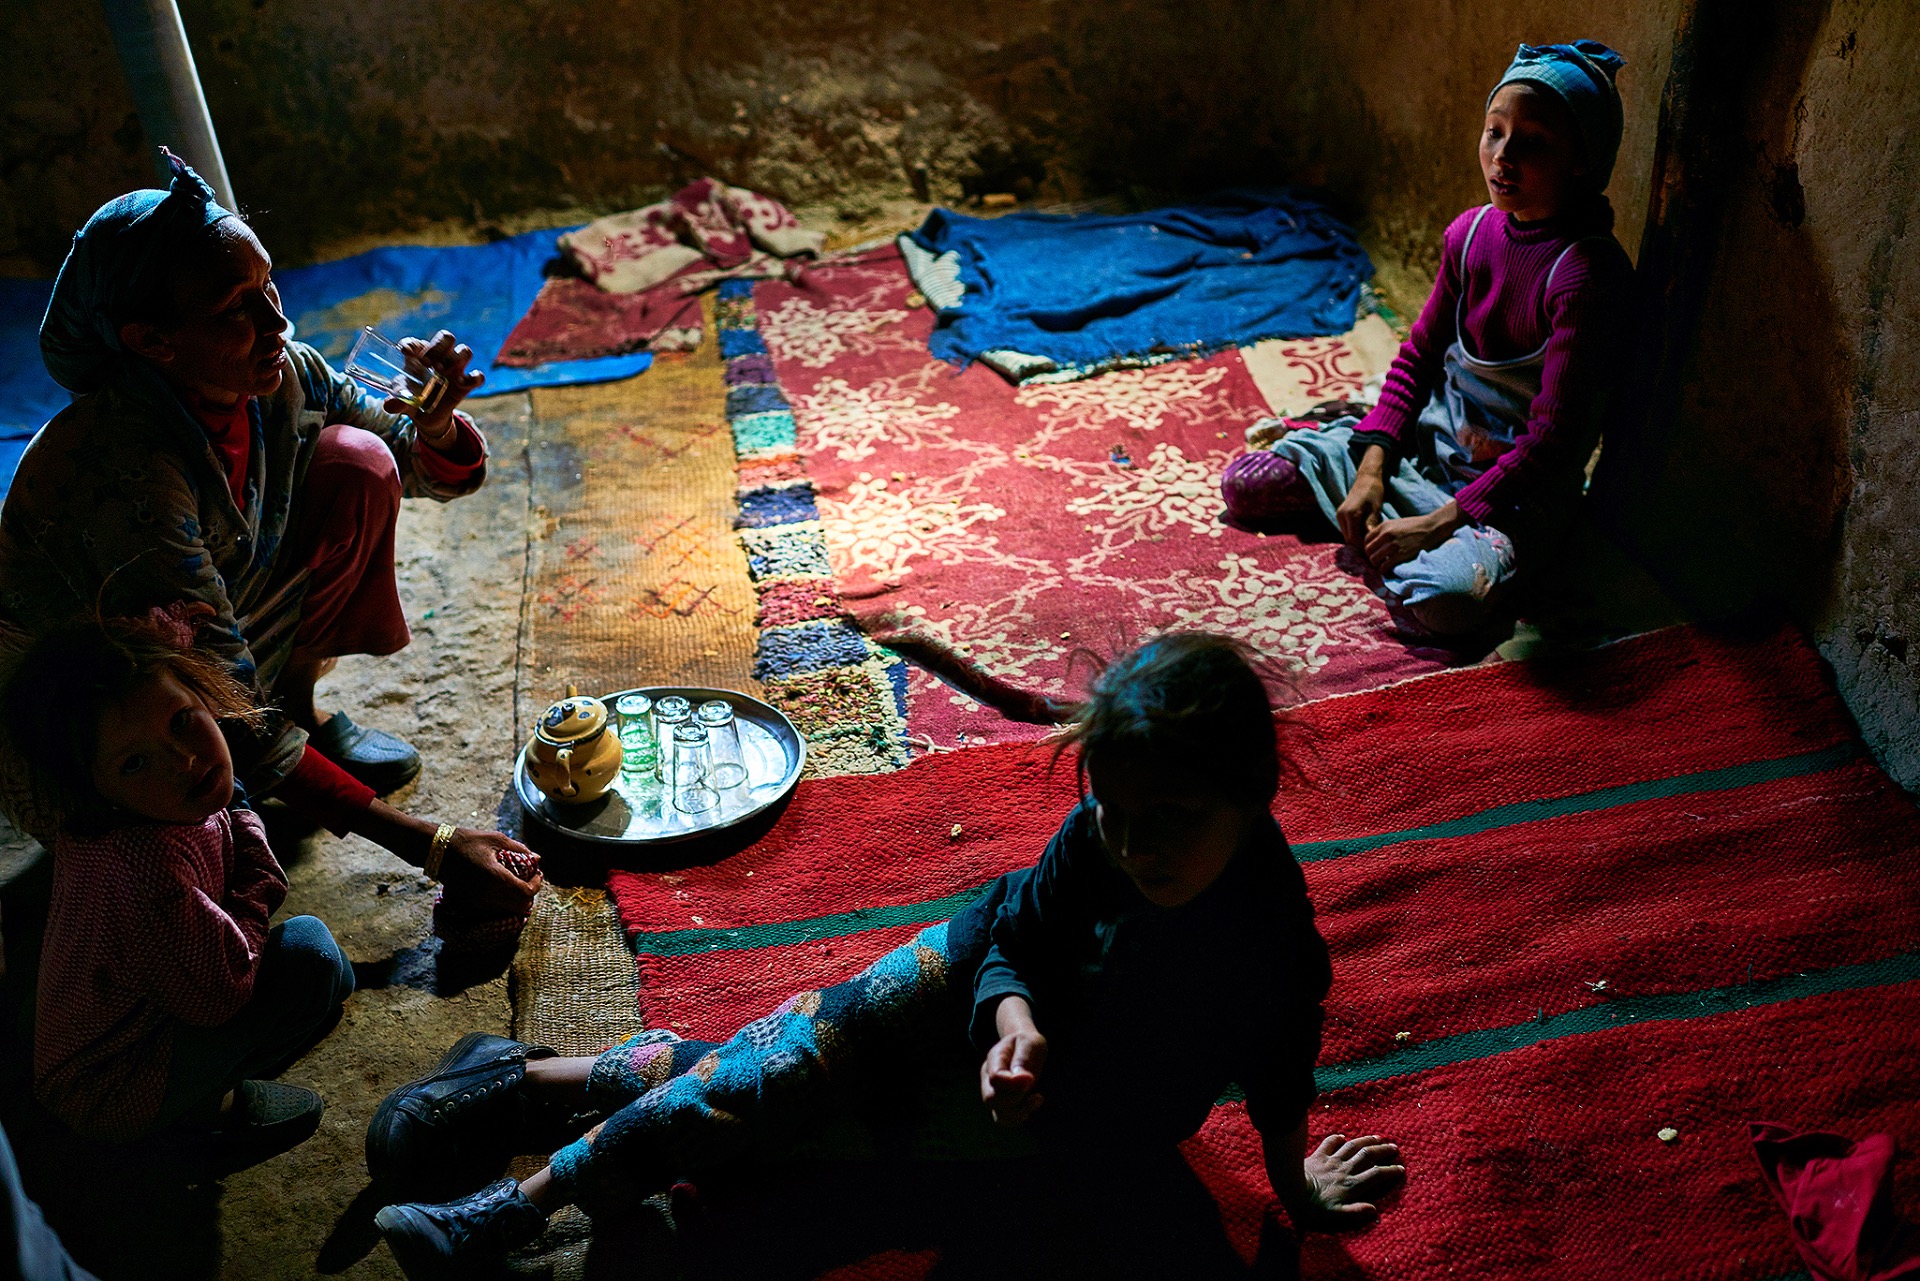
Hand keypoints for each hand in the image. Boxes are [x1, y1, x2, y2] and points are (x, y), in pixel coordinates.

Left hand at [386, 329, 484, 445]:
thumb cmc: (411, 399)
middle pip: (446, 337)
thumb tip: (389, 406)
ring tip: (443, 372)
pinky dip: (474, 377)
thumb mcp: (401, 401)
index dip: (411, 344)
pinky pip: (478, 376)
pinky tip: (461, 383)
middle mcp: (439, 358)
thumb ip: (396, 402)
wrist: (426, 416)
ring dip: (456, 358)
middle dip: (438, 346)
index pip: (415, 342)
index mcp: (418, 356)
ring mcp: (455, 369)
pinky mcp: (466, 385)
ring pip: (465, 351)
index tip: (406, 352)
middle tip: (427, 362)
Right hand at [437, 828, 542, 913]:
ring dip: (517, 900)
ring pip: (507, 910)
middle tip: (530, 880)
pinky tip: (503, 889)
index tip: (538, 874)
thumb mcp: (496, 839)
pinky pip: (493, 909)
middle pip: (519, 907)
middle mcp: (487, 894)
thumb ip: (519, 849)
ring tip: (518, 884)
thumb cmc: (467, 841)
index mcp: (495, 877)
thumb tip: (537, 857)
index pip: (526, 892)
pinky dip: (503, 902)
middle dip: (529, 895)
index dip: (537, 885)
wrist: (436, 851)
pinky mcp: (469, 904)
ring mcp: (477, 902)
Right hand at [980, 1000, 1047, 1126]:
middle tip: (1034, 1088)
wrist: (1025, 1046)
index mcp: (994, 1058)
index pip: (996, 1077)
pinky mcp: (1001, 1103)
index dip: (1013, 1083)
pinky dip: (1019, 1118)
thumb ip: (1024, 1059)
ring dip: (1020, 1112)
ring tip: (1037, 1098)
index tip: (1030, 1079)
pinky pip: (1004, 1119)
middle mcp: (988, 1077)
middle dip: (1016, 1098)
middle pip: (991, 1099)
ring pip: (998, 1114)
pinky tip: (1032, 1105)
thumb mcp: (1030, 1042)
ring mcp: (992, 1091)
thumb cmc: (1028, 1043)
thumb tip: (1023, 1080)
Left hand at [1293, 1133, 1404, 1230]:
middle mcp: (1344, 1169)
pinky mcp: (1318, 1155)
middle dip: (1382, 1151)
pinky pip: (1329, 1143)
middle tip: (1394, 1147)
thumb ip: (1356, 1211)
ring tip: (1377, 1138)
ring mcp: (1331, 1160)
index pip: (1376, 1175)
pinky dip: (1336, 1138)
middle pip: (1367, 1156)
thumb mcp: (1337, 1215)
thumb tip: (1374, 1210)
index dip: (1390, 1171)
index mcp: (1351, 1185)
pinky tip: (1342, 1136)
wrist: (1292, 1188)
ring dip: (1366, 1141)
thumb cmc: (1314, 1206)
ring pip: (1352, 1146)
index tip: (1400, 1169)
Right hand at [1335, 473, 1385, 545]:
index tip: (1374, 550)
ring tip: (1370, 542)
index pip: (1354, 539)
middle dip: (1360, 545)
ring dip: (1357, 540)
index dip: (1363, 546)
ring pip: (1347, 536)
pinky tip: (1365, 534)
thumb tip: (1370, 541)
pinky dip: (1355, 534)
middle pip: (1349, 539)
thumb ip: (1371, 525)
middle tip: (1373, 548)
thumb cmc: (1374, 492)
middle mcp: (1341, 516)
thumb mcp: (1376, 509)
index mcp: (1350, 514)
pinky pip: (1347, 530)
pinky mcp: (1340, 515)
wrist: (1366, 478)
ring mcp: (1339, 515)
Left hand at [1362, 501, 1462, 571]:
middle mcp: (1386, 535)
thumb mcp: (1396, 523)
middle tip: (1377, 561)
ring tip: (1382, 565)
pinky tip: (1388, 569)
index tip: (1373, 552)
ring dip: (1376, 565)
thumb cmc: (1415, 526)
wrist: (1432, 528)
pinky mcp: (1400, 554)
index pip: (1366, 539)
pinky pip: (1384, 566)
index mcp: (1384, 526)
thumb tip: (1375, 542)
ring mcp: (1393, 545)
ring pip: (1374, 559)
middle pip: (1368, 550)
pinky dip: (1384, 570)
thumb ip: (1385, 531)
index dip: (1368, 547)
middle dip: (1370, 557)